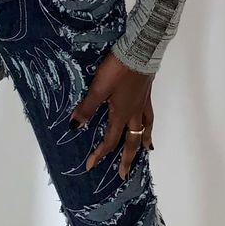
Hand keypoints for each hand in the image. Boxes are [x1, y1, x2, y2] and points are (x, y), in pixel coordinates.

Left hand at [70, 52, 154, 179]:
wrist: (139, 51)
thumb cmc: (118, 70)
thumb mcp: (98, 88)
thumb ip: (87, 108)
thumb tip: (75, 127)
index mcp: (121, 114)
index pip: (110, 140)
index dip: (100, 154)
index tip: (90, 166)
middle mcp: (134, 112)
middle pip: (132, 140)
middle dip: (127, 158)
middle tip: (124, 173)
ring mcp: (143, 102)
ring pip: (145, 127)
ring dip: (144, 140)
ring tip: (146, 149)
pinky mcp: (147, 91)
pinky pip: (150, 113)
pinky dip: (149, 121)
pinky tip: (147, 119)